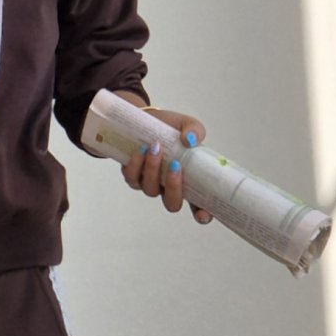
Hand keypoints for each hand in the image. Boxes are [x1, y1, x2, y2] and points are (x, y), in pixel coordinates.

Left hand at [121, 107, 213, 224]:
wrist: (145, 120)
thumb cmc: (171, 128)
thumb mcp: (188, 125)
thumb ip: (195, 131)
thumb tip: (190, 140)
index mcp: (189, 180)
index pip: (199, 204)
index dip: (202, 214)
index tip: (203, 214)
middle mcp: (169, 187)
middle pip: (172, 204)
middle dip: (174, 187)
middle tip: (175, 164)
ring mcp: (150, 184)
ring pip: (150, 190)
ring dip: (153, 169)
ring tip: (156, 147)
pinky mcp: (133, 177)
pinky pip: (132, 179)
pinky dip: (136, 165)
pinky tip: (141, 150)